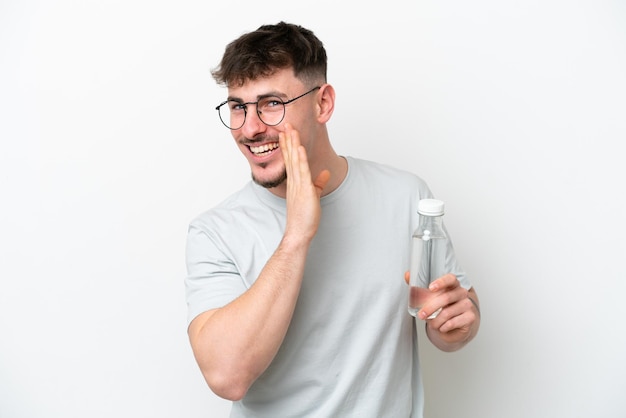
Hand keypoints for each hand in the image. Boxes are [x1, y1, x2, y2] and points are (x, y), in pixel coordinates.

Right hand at [279, 124, 329, 242]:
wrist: (298, 233)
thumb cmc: (304, 217)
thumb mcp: (312, 195)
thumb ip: (318, 183)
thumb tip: (325, 172)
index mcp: (294, 182)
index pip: (290, 160)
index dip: (288, 146)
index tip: (286, 134)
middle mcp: (294, 182)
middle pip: (290, 157)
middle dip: (288, 140)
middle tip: (285, 125)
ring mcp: (298, 185)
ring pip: (295, 161)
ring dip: (293, 144)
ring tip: (290, 130)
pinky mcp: (304, 191)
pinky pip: (302, 172)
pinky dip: (300, 159)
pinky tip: (299, 148)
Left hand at [404, 272, 479, 349]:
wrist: (454, 325)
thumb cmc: (441, 307)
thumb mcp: (429, 297)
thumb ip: (418, 287)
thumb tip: (407, 275)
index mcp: (453, 284)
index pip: (450, 279)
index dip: (441, 282)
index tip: (430, 288)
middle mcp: (462, 293)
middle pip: (446, 298)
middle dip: (430, 308)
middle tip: (421, 315)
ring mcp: (467, 305)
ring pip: (448, 313)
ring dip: (436, 321)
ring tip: (431, 324)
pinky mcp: (470, 317)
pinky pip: (453, 322)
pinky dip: (444, 326)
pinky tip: (441, 327)